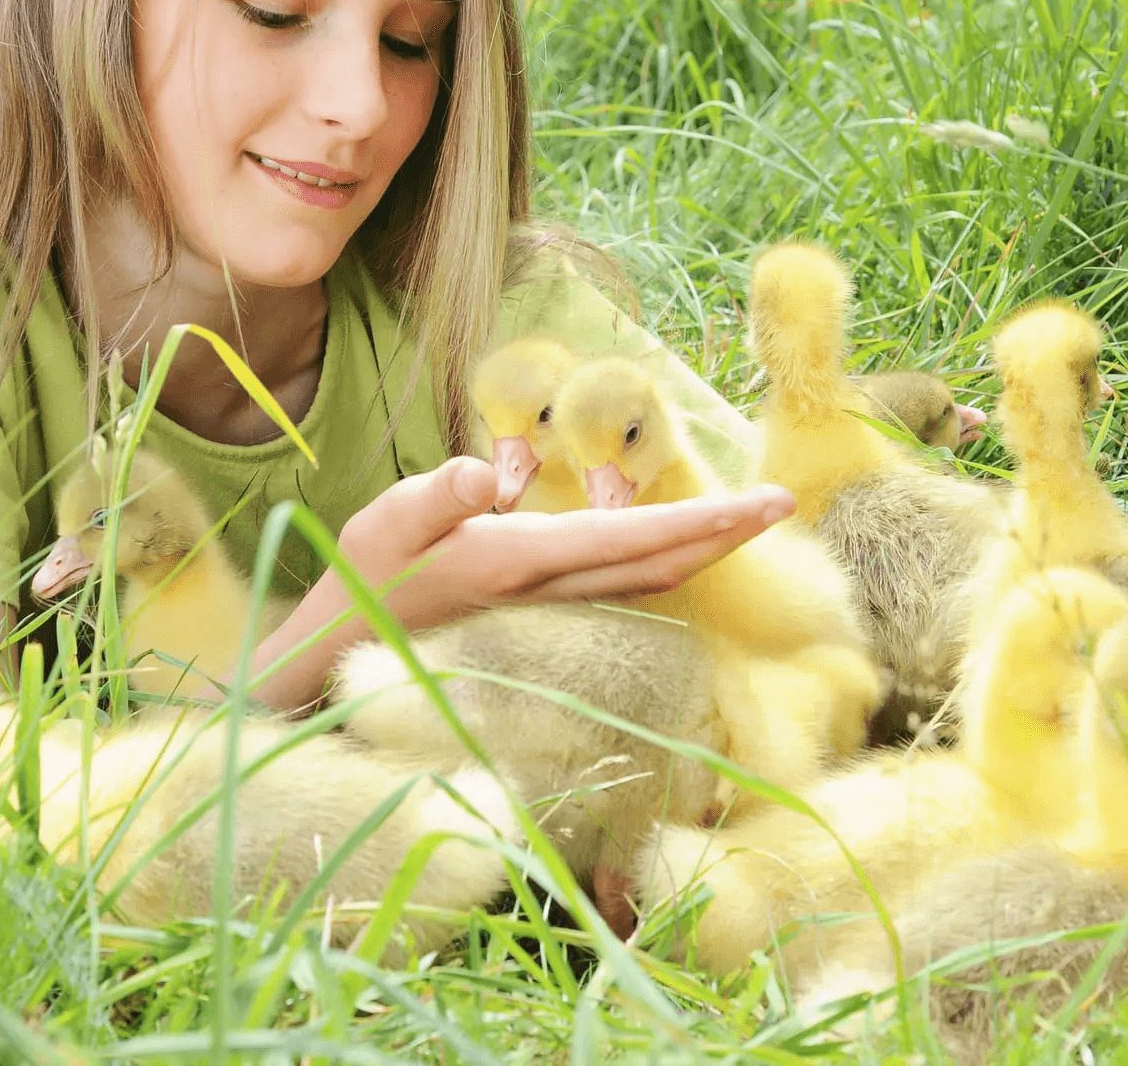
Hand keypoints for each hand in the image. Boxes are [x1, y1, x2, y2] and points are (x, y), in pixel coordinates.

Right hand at [337, 456, 796, 627]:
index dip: (705, 522)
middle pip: (660, 564)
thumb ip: (437, 495)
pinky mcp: (542, 613)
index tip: (765, 504)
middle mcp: (548, 591)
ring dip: (702, 551)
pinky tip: (680, 549)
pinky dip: (664, 563)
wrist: (343, 654)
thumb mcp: (386, 521)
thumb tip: (483, 473)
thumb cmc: (364, 577)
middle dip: (725, 535)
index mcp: (520, 561)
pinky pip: (622, 587)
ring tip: (746, 521)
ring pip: (647, 581)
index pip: (633, 539)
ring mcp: (548, 607)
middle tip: (784, 505)